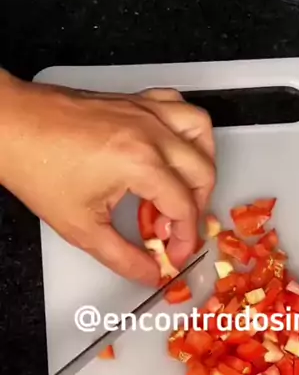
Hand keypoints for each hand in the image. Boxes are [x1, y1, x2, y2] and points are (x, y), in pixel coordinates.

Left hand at [0, 72, 214, 285]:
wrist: (10, 127)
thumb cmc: (36, 167)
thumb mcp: (81, 228)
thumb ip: (124, 258)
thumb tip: (150, 274)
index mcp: (141, 162)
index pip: (185, 206)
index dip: (186, 238)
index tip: (175, 254)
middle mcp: (150, 132)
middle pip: (203, 172)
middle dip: (196, 207)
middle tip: (173, 229)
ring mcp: (144, 111)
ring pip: (201, 131)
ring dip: (202, 163)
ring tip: (184, 188)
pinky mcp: (134, 100)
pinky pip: (178, 106)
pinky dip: (185, 129)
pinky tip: (170, 151)